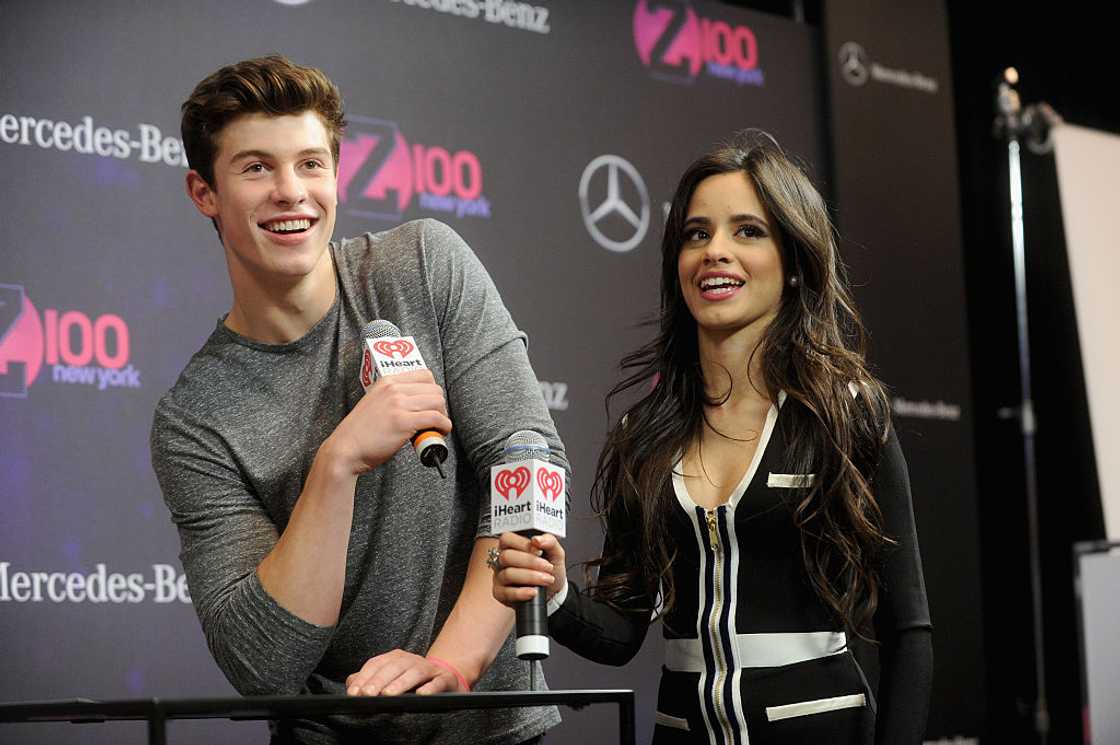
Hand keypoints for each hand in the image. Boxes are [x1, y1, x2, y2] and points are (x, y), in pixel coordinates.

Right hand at [325, 369, 451, 474]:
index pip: (424, 375)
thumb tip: (419, 404)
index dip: (433, 391)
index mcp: (387, 381)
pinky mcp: (403, 422)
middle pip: (434, 389)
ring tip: (437, 428)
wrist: (345, 449)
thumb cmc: (360, 432)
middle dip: (440, 405)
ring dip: (443, 416)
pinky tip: (441, 432)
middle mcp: (393, 389)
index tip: (433, 404)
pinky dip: (444, 426)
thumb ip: (394, 398)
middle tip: (437, 419)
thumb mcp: (375, 403)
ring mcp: (398, 404)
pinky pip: (435, 418)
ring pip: (438, 402)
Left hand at [345, 649, 461, 695]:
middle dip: (379, 681)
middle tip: (367, 694)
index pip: (376, 664)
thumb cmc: (412, 681)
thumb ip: (369, 680)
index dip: (364, 677)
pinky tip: (421, 694)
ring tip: (388, 695)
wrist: (445, 678)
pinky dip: (430, 688)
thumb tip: (351, 686)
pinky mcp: (444, 678)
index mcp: (396, 658)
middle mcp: (412, 660)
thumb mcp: (390, 677)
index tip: (353, 693)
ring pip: (414, 673)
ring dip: (400, 683)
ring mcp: (429, 668)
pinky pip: (437, 682)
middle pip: (393, 667)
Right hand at [490, 532, 565, 607]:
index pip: (507, 539)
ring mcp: (500, 577)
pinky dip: (522, 593)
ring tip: (547, 579)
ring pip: (508, 574)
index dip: (523, 544)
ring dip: (530, 577)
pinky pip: (506, 593)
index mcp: (512, 546)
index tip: (540, 551)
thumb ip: (549, 541)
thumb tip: (537, 539)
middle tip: (548, 567)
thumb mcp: (555, 553)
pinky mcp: (501, 594)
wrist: (553, 591)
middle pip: (506, 556)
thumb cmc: (550, 569)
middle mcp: (503, 561)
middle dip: (530, 562)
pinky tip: (533, 592)